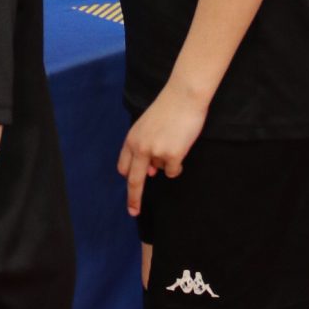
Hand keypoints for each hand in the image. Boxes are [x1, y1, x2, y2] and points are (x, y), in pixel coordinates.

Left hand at [118, 79, 208, 215]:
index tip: (128, 198)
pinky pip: (173, 171)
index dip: (127, 181)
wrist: (184, 96)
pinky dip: (178, 165)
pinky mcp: (171, 156)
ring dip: (167, 163)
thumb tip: (150, 173)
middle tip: (134, 212)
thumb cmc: (169, 109)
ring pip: (160, 171)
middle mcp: (139, 148)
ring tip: (174, 141)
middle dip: (134, 198)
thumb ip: (145, 148)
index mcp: (131, 139)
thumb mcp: (147, 127)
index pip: (124, 167)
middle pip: (134, 180)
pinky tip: (182, 146)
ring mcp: (155, 153)